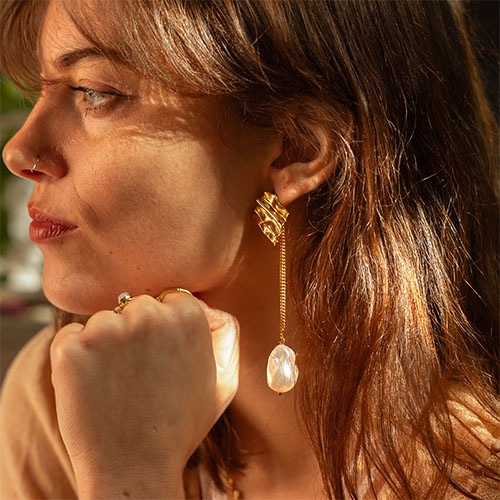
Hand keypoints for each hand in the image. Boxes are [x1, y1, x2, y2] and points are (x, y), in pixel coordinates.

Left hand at [49, 293, 238, 497]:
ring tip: (118, 386)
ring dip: (107, 344)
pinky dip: (78, 356)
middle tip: (140, 375)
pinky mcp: (71, 348)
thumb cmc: (181, 426)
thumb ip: (225, 334)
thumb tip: (208, 307)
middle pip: (136, 306)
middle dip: (136, 332)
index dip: (165, 330)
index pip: (170, 300)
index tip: (162, 359)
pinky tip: (93, 386)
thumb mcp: (224, 380)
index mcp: (187, 315)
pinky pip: (72, 336)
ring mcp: (107, 329)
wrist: (136, 469)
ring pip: (104, 320)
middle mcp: (148, 314)